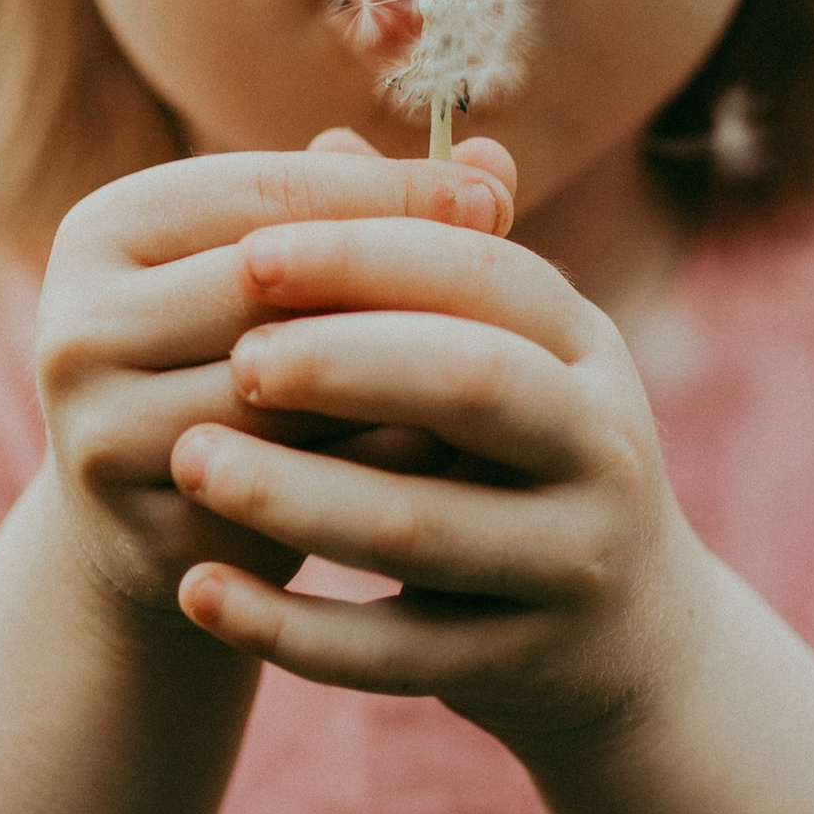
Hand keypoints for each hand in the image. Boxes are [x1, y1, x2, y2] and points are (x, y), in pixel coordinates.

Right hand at [37, 139, 515, 622]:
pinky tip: (459, 453)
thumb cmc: (244, 364)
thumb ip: (377, 213)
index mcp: (101, 231)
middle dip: (397, 282)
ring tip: (504, 362)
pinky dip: (378, 463)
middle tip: (516, 289)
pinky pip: (291, 484)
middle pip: (267, 289)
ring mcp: (98, 433)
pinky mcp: (141, 526)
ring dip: (396, 375)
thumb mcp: (291, 279)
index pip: (261, 194)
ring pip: (283, 390)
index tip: (494, 197)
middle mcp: (73, 325)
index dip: (384, 191)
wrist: (162, 531)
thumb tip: (496, 158)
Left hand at [166, 179, 710, 748]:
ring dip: (295, 493)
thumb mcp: (503, 356)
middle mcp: (600, 448)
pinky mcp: (515, 665)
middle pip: (471, 386)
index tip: (250, 252)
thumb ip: (419, 264)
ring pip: (421, 528)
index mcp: (585, 349)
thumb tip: (326, 147)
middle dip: (342, 361)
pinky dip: (287, 627)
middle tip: (233, 358)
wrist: (625, 646)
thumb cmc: (524, 463)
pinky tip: (196, 591)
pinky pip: (389, 652)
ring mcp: (567, 565)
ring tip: (189, 461)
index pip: (482, 276)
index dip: (366, 257)